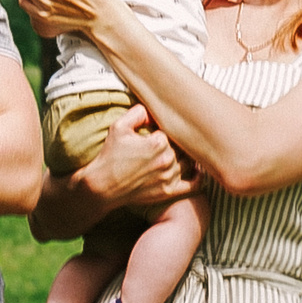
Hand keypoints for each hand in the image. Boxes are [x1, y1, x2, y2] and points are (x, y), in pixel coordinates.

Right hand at [77, 105, 193, 209]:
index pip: (173, 130)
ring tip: (182, 153)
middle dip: (176, 143)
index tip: (157, 132)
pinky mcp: (169, 191)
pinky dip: (198, 177)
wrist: (103, 186)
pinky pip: (193, 184)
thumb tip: (152, 110)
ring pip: (189, 162)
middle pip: (183, 146)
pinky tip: (197, 170)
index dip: (165, 130)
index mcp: (158, 142)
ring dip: (186, 157)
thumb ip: (138, 112)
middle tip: (170, 142)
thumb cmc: (110, 155)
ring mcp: (169, 177)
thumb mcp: (119, 126)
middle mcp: (167, 159)